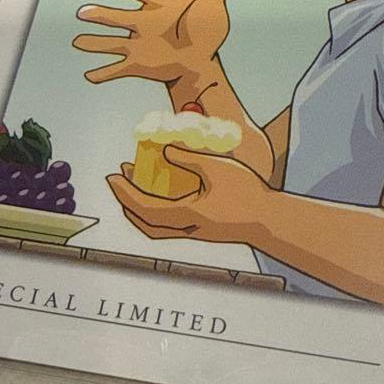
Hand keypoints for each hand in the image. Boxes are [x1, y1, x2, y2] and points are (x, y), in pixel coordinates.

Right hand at [73, 0, 242, 84]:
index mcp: (157, 5)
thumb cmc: (207, 31)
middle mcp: (143, 24)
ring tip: (77, 42)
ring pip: (111, 43)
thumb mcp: (214, 5)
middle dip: (100, 15)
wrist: (203, 62)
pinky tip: (88, 75)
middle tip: (83, 12)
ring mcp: (138, 45)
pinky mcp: (139, 65)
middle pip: (117, 17)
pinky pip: (116, 69)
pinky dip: (103, 73)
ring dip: (95, 43)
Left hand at [107, 146, 267, 243]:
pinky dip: (156, 215)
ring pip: (156, 230)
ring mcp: (194, 234)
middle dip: (126, 203)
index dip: (125, 192)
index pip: (145, 207)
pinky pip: (169, 228)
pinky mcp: (202, 233)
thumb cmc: (248, 192)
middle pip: (145, 224)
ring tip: (134, 189)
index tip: (113, 176)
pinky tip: (163, 196)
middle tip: (117, 181)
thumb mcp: (218, 167)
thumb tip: (165, 150)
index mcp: (187, 214)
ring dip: (139, 211)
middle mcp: (186, 229)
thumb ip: (190, 157)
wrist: (270, 221)